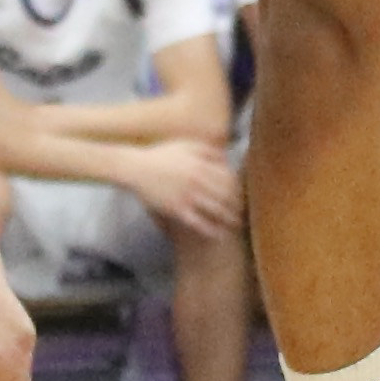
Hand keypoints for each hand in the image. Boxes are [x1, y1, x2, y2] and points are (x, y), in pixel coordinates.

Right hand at [118, 138, 242, 235]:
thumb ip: (208, 150)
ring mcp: (187, 196)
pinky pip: (198, 222)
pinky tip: (219, 235)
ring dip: (229, 219)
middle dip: (238, 206)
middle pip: (226, 196)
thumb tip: (226, 159)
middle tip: (243, 212)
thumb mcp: (186, 145)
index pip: (229, 179)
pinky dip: (211, 230)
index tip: (242, 195)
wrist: (136, 168)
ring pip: (216, 210)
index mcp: (201, 164)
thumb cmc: (161, 155)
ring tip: (236, 225)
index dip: (239, 189)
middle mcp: (197, 181)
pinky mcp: (177, 209)